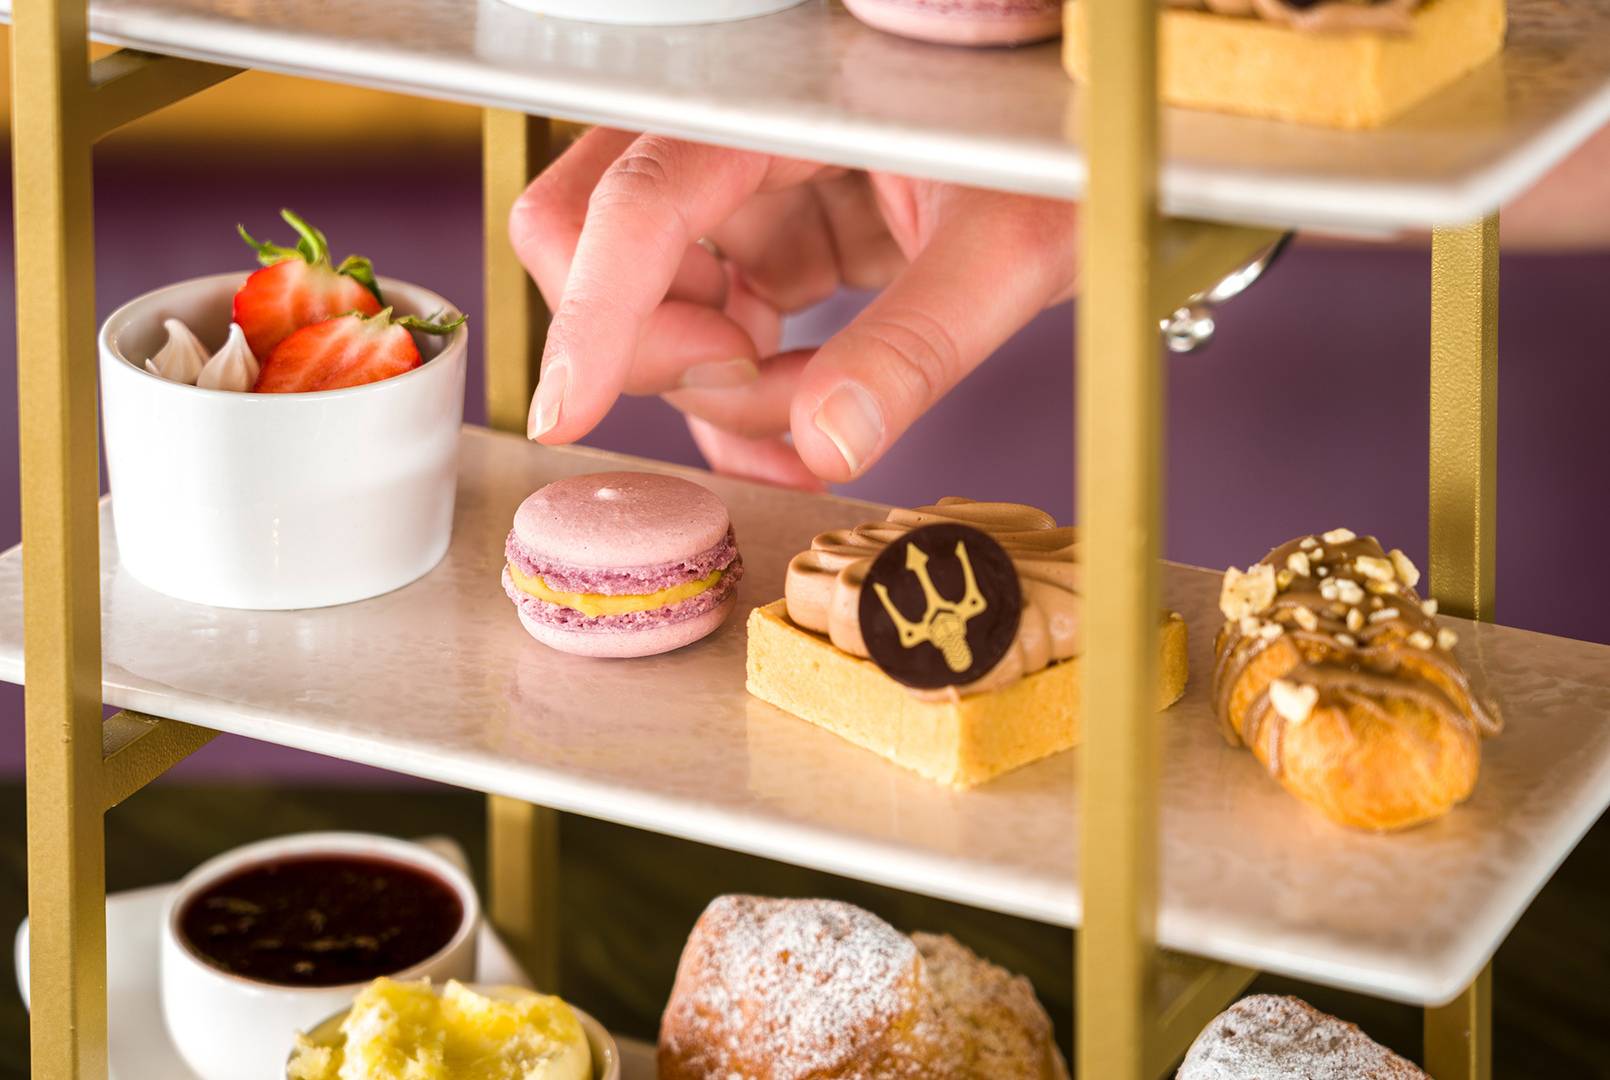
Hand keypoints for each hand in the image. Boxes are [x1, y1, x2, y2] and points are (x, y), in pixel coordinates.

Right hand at [510, 129, 1077, 487]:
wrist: (1111, 128)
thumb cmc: (1074, 146)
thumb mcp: (1015, 242)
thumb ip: (920, 339)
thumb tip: (825, 442)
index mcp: (781, 98)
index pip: (642, 197)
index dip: (594, 310)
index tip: (569, 414)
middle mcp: (743, 126)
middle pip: (601, 231)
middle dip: (651, 344)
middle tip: (756, 404)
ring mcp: (756, 178)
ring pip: (656, 290)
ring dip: (712, 382)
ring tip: (809, 429)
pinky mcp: (783, 226)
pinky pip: (718, 316)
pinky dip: (747, 387)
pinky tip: (807, 427)